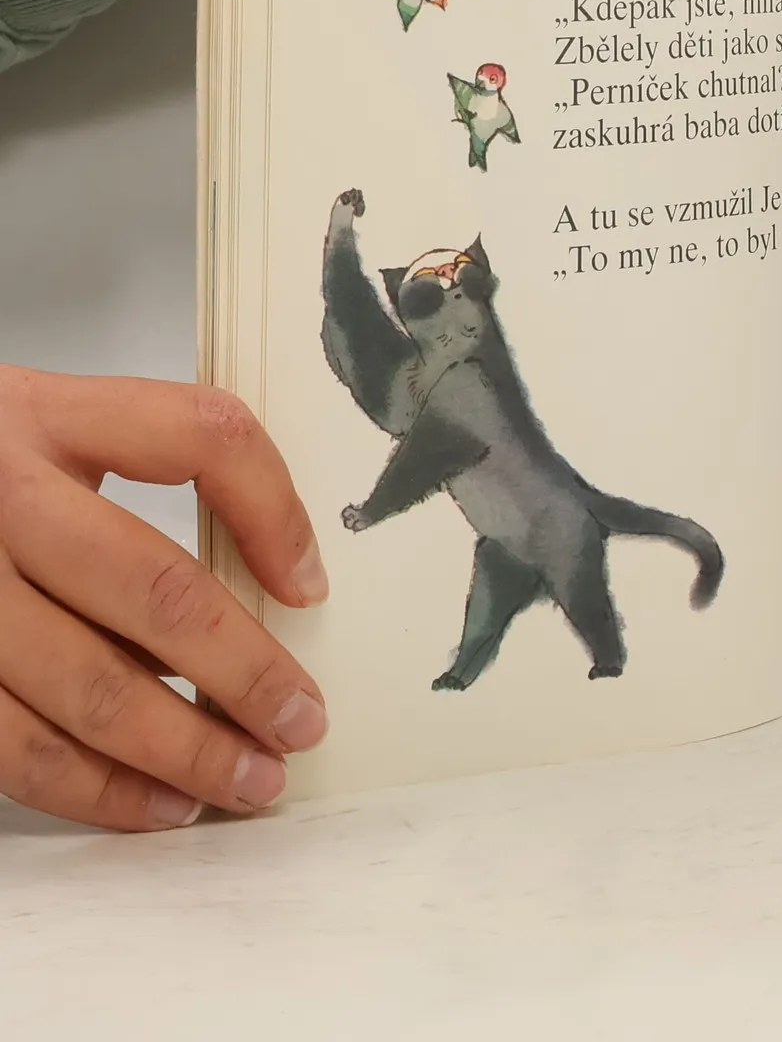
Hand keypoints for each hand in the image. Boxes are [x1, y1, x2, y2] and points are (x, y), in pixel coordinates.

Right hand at [0, 363, 327, 831]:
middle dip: (244, 672)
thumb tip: (275, 577)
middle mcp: (2, 499)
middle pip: (156, 590)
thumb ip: (146, 463)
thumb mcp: (50, 424)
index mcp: (49, 416)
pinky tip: (159, 801)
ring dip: (184, 750)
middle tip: (302, 723)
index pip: (202, 438)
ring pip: (90, 688)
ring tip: (249, 781)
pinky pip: (17, 747)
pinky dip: (99, 788)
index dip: (274, 512)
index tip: (314, 588)